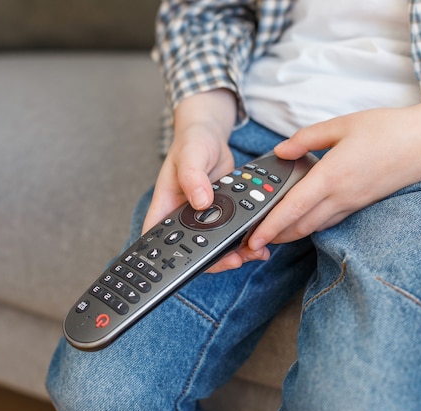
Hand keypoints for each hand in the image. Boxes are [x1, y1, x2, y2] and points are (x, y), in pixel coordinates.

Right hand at [143, 89, 271, 271]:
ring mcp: (203, 218)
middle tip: (237, 260)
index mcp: (167, 207)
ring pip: (216, 245)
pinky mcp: (221, 215)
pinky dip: (246, 238)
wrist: (209, 136)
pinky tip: (260, 238)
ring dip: (236, 252)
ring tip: (255, 252)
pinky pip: (232, 232)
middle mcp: (184, 217)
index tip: (197, 265)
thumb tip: (202, 203)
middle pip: (194, 251)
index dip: (174, 259)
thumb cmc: (192, 143)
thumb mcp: (191, 156)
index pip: (160, 241)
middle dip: (216, 259)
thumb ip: (193, 178)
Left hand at [216, 95, 420, 268]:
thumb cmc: (388, 129)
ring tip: (271, 233)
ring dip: (291, 233)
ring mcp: (353, 204)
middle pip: (301, 226)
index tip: (253, 238)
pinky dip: (310, 225)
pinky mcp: (361, 204)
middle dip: (275, 236)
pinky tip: (301, 219)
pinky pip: (330, 221)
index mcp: (333, 175)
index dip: (271, 226)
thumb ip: (307, 139)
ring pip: (315, 227)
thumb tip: (281, 151)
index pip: (294, 208)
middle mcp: (342, 196)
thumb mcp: (342, 125)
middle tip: (253, 240)